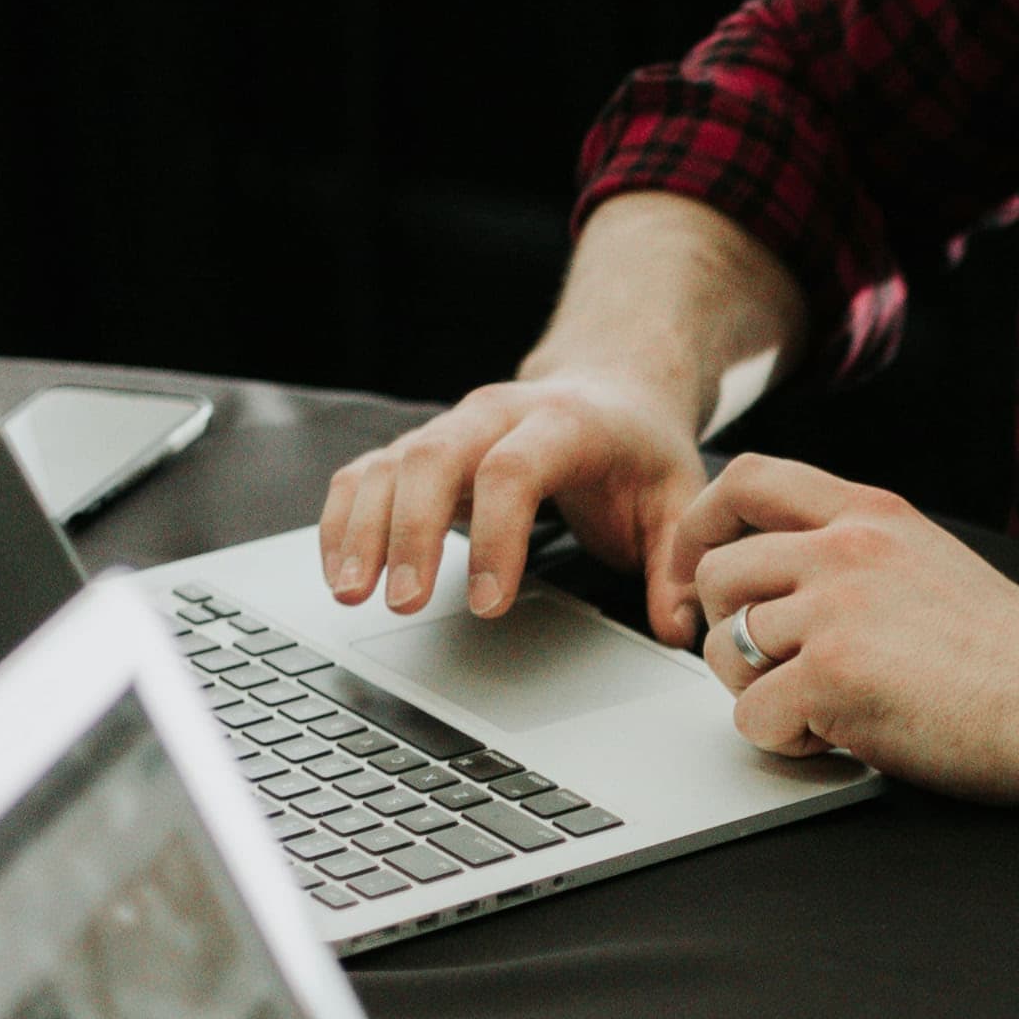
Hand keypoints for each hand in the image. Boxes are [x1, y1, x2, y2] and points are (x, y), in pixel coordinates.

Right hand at [320, 371, 707, 638]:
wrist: (613, 389)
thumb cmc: (640, 449)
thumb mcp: (679, 498)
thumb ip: (677, 565)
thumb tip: (679, 630)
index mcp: (565, 422)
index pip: (515, 470)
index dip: (496, 537)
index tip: (488, 605)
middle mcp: (497, 413)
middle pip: (434, 458)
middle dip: (411, 533)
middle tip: (403, 604)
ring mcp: (452, 426)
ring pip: (389, 463)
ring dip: (363, 528)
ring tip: (352, 594)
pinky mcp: (421, 446)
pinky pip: (365, 472)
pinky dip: (344, 518)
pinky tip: (339, 570)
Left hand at [672, 456, 1018, 796]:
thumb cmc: (1015, 654)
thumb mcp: (930, 561)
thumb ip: (859, 554)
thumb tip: (785, 581)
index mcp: (873, 515)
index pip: (750, 480)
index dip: (703, 525)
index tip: (700, 573)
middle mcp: (847, 549)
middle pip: (720, 572)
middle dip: (727, 631)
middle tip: (771, 672)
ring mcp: (837, 610)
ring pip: (724, 648)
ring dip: (756, 691)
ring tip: (819, 710)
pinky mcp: (832, 678)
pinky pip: (751, 716)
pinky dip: (784, 741)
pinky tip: (837, 739)